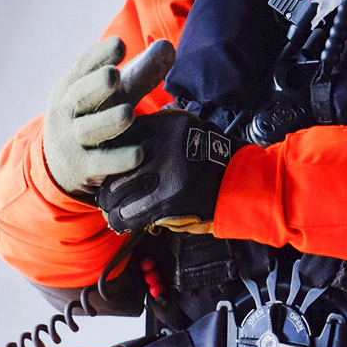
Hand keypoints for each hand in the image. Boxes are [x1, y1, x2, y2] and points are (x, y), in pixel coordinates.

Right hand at [41, 38, 175, 197]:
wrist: (59, 166)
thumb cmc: (95, 116)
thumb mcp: (113, 94)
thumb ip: (141, 72)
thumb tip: (167, 46)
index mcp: (72, 86)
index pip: (82, 66)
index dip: (99, 55)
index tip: (119, 44)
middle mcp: (68, 111)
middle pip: (78, 95)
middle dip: (95, 84)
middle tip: (114, 75)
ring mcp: (74, 140)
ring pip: (89, 129)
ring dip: (108, 121)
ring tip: (127, 113)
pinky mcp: (85, 167)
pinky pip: (101, 163)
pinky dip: (119, 159)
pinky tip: (140, 154)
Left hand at [96, 109, 234, 234]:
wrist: (241, 182)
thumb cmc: (214, 157)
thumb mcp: (191, 128)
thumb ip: (163, 126)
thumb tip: (138, 126)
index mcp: (168, 125)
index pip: (122, 137)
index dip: (112, 154)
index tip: (110, 165)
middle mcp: (163, 145)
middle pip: (114, 163)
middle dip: (106, 182)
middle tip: (106, 193)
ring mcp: (164, 173)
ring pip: (116, 190)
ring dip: (110, 203)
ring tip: (111, 208)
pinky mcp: (167, 200)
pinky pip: (129, 212)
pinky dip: (120, 219)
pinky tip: (120, 221)